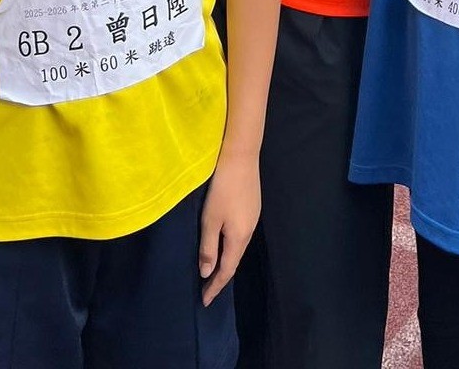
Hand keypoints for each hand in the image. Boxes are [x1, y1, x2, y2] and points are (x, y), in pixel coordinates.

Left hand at [199, 150, 260, 305]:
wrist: (241, 156)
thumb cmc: (222, 189)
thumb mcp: (210, 220)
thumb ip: (209, 248)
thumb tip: (207, 273)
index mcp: (239, 237)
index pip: (227, 270)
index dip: (215, 287)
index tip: (205, 301)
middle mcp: (250, 230)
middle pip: (235, 259)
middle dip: (221, 276)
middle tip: (207, 289)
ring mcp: (253, 217)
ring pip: (239, 246)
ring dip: (226, 260)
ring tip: (213, 269)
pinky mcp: (253, 206)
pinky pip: (241, 234)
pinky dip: (231, 245)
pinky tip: (224, 243)